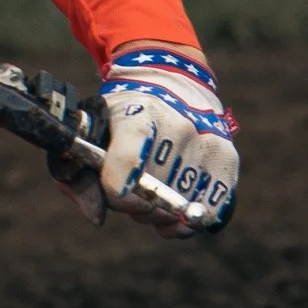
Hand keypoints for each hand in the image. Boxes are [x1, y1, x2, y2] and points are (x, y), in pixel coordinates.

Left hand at [92, 43, 238, 235]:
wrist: (174, 84)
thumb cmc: (124, 114)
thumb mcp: (93, 127)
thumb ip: (79, 170)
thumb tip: (97, 215)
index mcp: (139, 112)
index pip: (128, 161)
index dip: (116, 189)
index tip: (114, 192)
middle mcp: (179, 126)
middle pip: (150, 195)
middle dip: (131, 204)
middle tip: (128, 188)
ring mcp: (207, 143)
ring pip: (176, 209)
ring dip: (157, 213)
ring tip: (151, 190)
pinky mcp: (227, 160)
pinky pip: (206, 213)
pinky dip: (185, 223)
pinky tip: (173, 210)